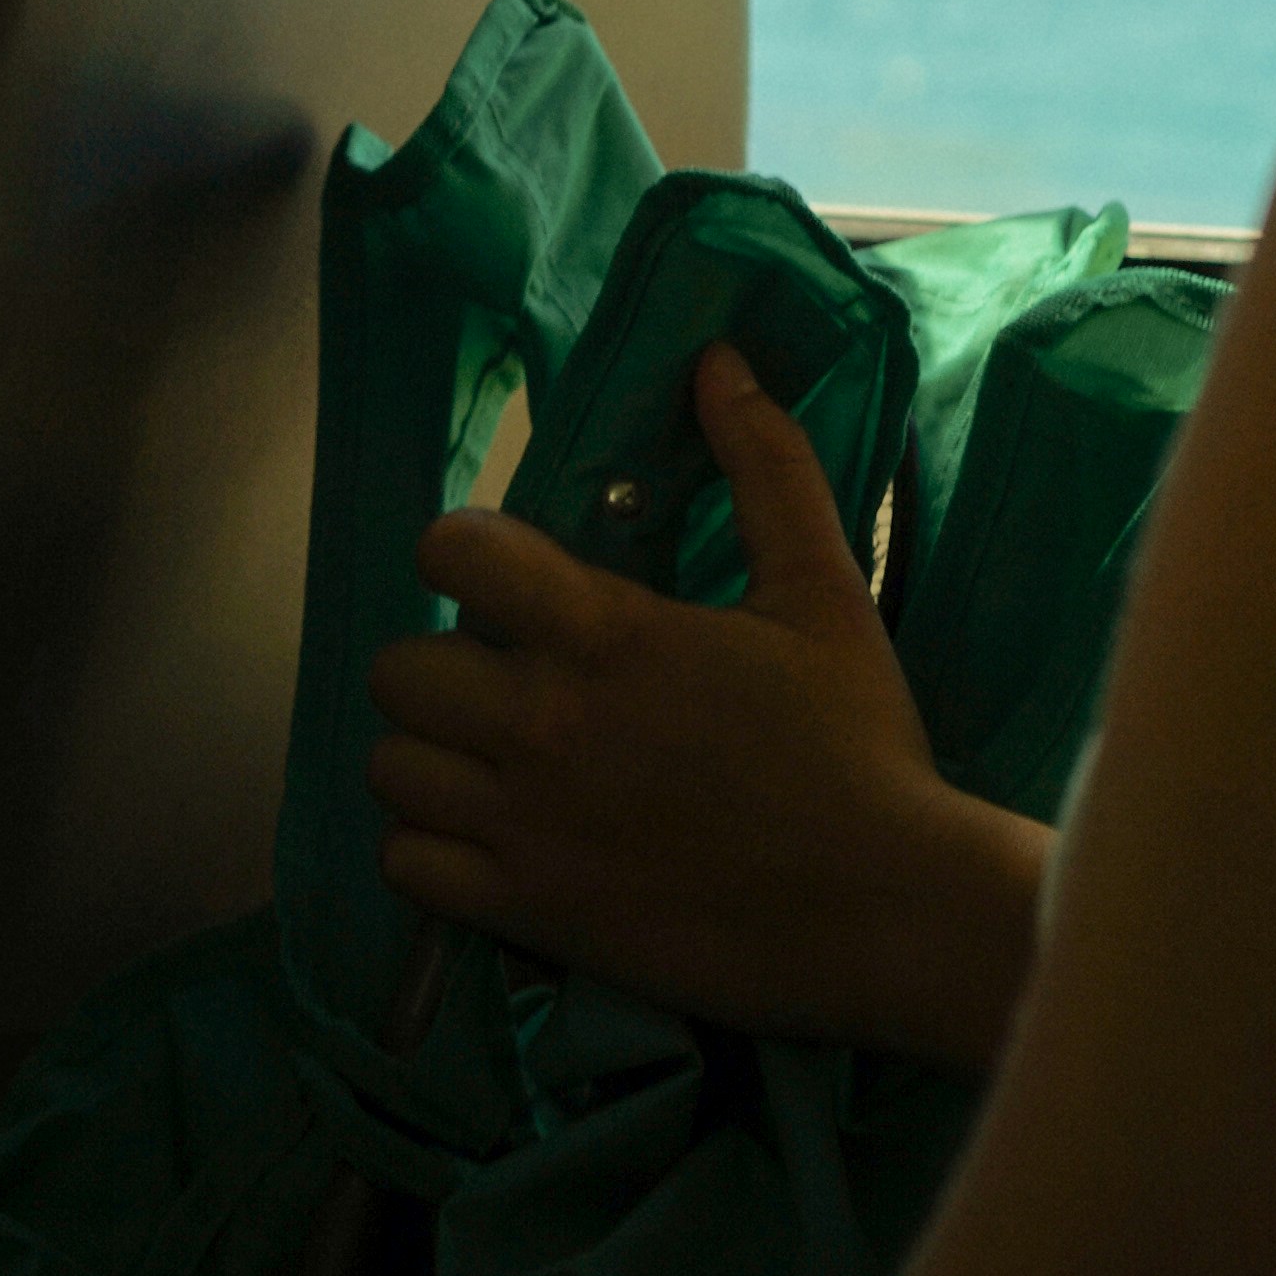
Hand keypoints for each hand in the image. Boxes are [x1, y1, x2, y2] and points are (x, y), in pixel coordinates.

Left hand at [366, 339, 1047, 1064]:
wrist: (886, 909)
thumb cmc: (856, 742)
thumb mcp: (822, 587)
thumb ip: (767, 465)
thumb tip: (719, 359)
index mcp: (605, 634)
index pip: (451, 553)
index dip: (466, 550)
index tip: (510, 575)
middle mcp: (543, 725)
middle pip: (399, 669)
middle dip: (442, 660)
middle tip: (504, 675)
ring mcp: (527, 828)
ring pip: (390, 769)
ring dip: (430, 754)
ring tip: (491, 756)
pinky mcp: (528, 915)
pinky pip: (406, 869)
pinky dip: (430, 849)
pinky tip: (487, 835)